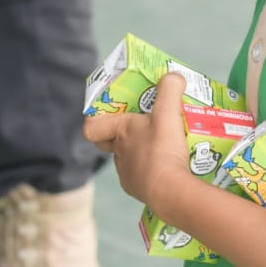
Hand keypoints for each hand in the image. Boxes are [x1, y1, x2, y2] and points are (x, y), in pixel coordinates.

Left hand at [83, 73, 190, 210]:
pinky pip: (142, 176)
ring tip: (163, 146)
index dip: (96, 119)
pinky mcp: (139, 190)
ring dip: (140, 152)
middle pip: (110, 142)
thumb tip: (173, 76)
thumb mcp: (169, 112)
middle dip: (124, 134)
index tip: (110, 113)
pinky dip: (152, 170)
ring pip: (128, 159)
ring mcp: (127, 174)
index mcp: (119, 133)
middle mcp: (118, 154)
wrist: (170, 190)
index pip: (92, 127)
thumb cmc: (163, 149)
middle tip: (142, 126)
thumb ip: (170, 89)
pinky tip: (168, 166)